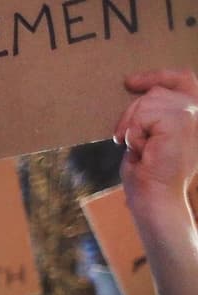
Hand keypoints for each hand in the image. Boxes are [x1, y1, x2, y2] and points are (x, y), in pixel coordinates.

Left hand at [117, 69, 197, 207]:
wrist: (156, 198)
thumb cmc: (150, 173)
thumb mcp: (153, 135)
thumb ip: (155, 112)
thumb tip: (134, 84)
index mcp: (195, 115)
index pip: (183, 79)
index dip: (157, 76)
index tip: (130, 82)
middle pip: (156, 91)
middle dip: (131, 114)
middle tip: (125, 140)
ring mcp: (193, 115)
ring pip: (147, 102)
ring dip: (132, 127)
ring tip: (141, 148)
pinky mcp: (181, 121)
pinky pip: (142, 115)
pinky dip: (134, 133)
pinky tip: (143, 150)